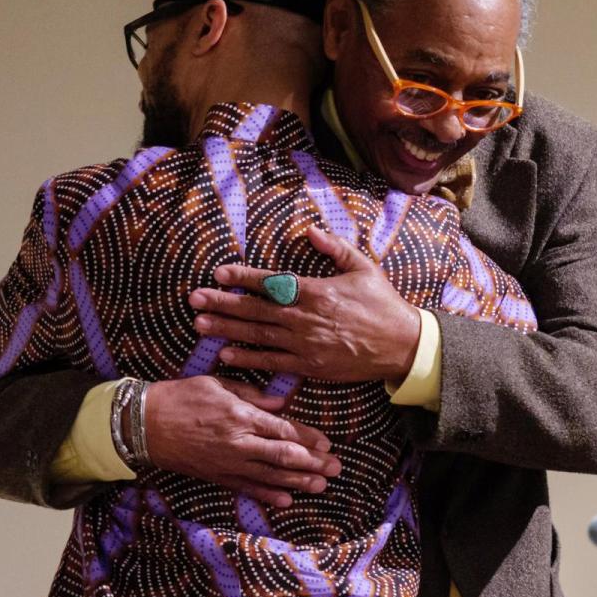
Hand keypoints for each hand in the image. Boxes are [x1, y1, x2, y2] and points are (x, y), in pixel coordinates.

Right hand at [143, 376, 339, 507]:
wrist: (143, 424)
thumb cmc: (180, 397)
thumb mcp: (217, 384)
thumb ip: (251, 395)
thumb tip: (280, 404)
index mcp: (241, 416)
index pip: (284, 431)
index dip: (308, 439)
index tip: (327, 444)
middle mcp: (238, 443)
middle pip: (284, 457)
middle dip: (313, 464)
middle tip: (336, 469)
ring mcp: (227, 463)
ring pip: (270, 476)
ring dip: (298, 482)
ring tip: (321, 485)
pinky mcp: (216, 476)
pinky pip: (247, 488)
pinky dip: (267, 495)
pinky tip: (287, 500)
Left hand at [189, 226, 420, 381]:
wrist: (402, 344)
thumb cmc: (383, 304)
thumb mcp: (364, 267)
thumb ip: (335, 247)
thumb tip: (310, 229)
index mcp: (316, 291)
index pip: (271, 282)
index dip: (242, 277)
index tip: (219, 273)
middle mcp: (305, 317)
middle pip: (255, 309)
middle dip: (222, 303)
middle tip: (194, 300)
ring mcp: (305, 344)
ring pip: (258, 335)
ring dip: (227, 329)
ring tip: (199, 324)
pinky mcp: (310, 366)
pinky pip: (272, 363)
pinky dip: (248, 358)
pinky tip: (225, 354)